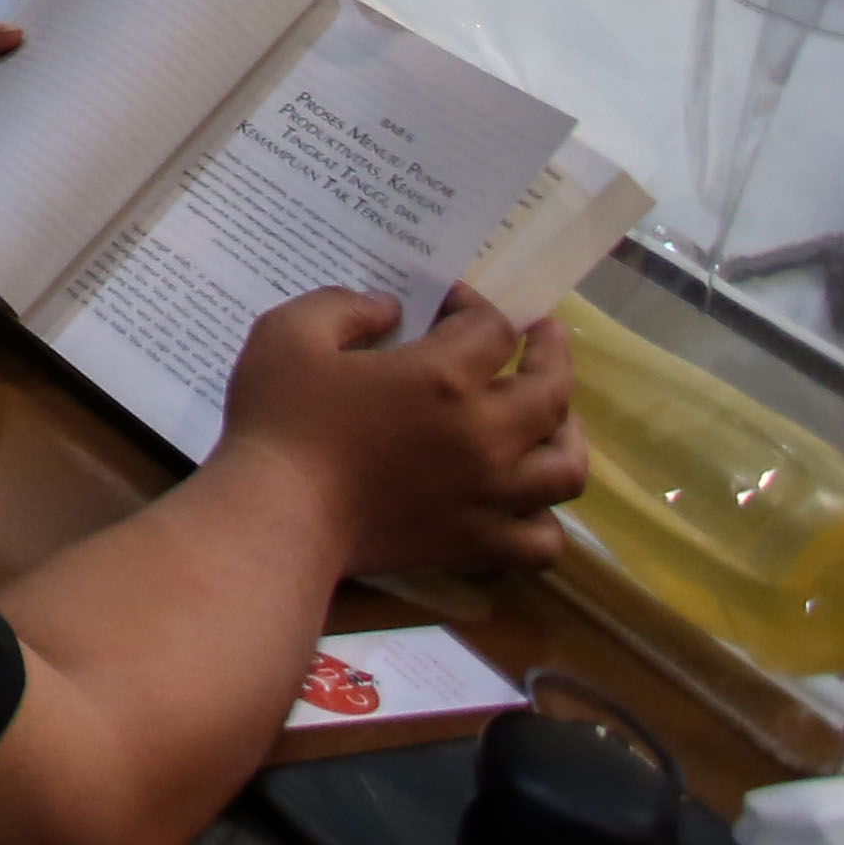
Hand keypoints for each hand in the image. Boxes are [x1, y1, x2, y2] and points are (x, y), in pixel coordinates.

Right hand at [212, 286, 588, 578]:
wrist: (276, 515)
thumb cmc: (280, 420)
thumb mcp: (289, 333)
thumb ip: (343, 306)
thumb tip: (390, 309)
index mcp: (443, 377)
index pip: (491, 327)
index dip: (475, 304)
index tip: (450, 301)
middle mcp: (485, 433)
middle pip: (551, 389)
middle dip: (550, 352)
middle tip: (539, 336)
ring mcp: (490, 494)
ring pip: (566, 466)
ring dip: (567, 434)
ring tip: (551, 419)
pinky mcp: (477, 543)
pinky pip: (542, 539)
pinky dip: (543, 519)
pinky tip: (524, 501)